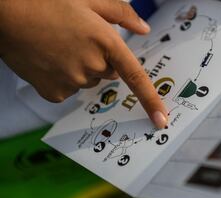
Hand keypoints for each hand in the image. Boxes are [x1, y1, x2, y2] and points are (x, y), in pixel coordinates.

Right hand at [0, 0, 167, 127]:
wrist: (7, 13)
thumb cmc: (47, 2)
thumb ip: (121, 13)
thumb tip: (144, 29)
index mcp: (106, 44)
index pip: (135, 78)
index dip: (151, 100)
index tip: (161, 120)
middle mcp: (92, 67)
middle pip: (108, 73)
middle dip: (100, 59)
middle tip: (79, 40)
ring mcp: (72, 82)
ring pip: (88, 80)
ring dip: (81, 68)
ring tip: (60, 46)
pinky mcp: (54, 93)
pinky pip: (68, 89)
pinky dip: (63, 77)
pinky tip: (50, 59)